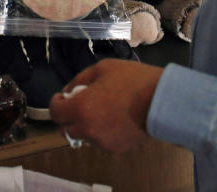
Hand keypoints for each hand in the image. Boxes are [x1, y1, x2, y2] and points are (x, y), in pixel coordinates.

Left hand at [48, 59, 162, 151]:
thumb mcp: (102, 68)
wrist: (161, 100)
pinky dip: (100, 132)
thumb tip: (68, 92)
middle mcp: (88, 128)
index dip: (56, 103)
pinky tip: (112, 119)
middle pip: (64, 129)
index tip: (62, 98)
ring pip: (82, 136)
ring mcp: (101, 141)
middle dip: (67, 116)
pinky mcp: (115, 148)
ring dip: (83, 125)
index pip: (55, 113)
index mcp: (81, 108)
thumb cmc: (133, 80)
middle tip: (78, 104)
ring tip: (99, 110)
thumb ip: (79, 80)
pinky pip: (99, 141)